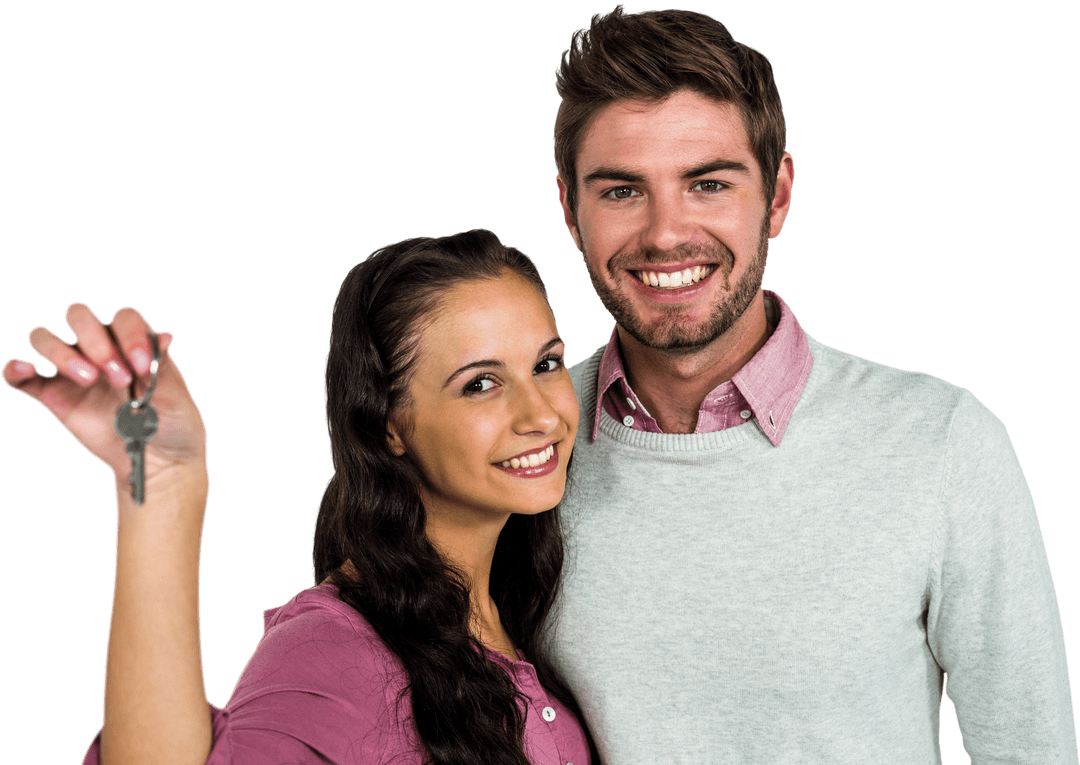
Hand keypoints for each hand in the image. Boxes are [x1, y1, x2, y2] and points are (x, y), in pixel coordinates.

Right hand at [2, 303, 206, 487]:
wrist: (158, 458)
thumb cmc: (172, 421)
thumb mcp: (175, 395)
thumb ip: (163, 366)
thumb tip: (165, 336)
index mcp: (133, 341)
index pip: (124, 318)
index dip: (131, 335)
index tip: (143, 366)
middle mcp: (100, 347)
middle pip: (79, 316)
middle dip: (96, 340)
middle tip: (119, 377)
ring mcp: (74, 369)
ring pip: (46, 338)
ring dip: (61, 353)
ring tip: (89, 380)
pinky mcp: (53, 395)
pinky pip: (23, 377)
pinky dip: (16, 370)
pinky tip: (25, 369)